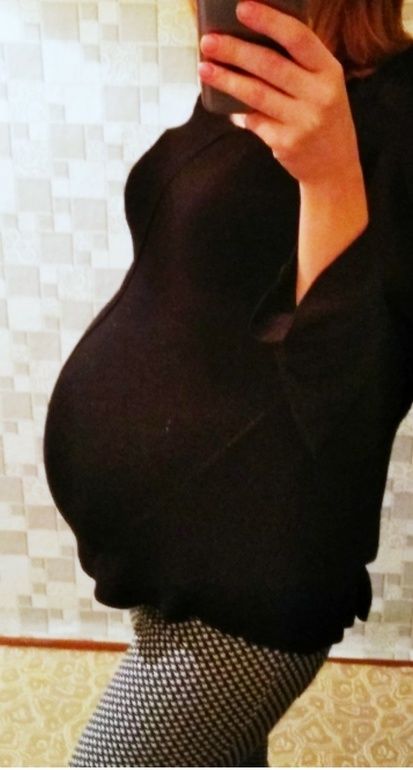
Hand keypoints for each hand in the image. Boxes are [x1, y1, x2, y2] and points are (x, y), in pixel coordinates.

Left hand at [199, 1, 360, 189]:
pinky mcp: (287, 143)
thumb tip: (248, 41)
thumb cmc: (322, 117)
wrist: (334, 167)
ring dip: (226, 80)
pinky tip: (224, 105)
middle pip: (270, 64)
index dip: (268, 20)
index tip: (241, 8)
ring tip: (204, 69)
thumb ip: (298, 65)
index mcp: (329, 70)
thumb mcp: (323, 86)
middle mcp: (320, 94)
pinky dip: (237, 112)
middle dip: (235, 50)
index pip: (298, 37)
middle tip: (208, 41)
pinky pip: (254, 121)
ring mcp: (304, 120)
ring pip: (256, 94)